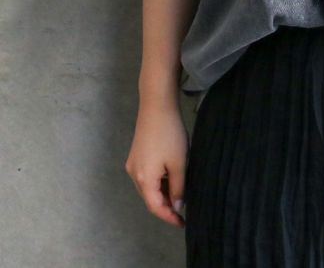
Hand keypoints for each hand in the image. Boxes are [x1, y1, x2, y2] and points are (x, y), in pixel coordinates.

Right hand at [124, 101, 188, 227]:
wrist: (157, 107)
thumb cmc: (170, 134)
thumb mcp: (179, 163)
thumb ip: (178, 187)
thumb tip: (177, 206)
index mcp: (144, 179)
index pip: (156, 207)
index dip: (169, 217)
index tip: (182, 223)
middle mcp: (134, 174)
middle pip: (150, 198)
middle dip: (166, 206)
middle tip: (183, 211)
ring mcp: (133, 164)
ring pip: (149, 187)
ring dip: (163, 194)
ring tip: (180, 195)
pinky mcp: (137, 155)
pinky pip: (147, 176)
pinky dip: (159, 182)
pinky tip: (172, 179)